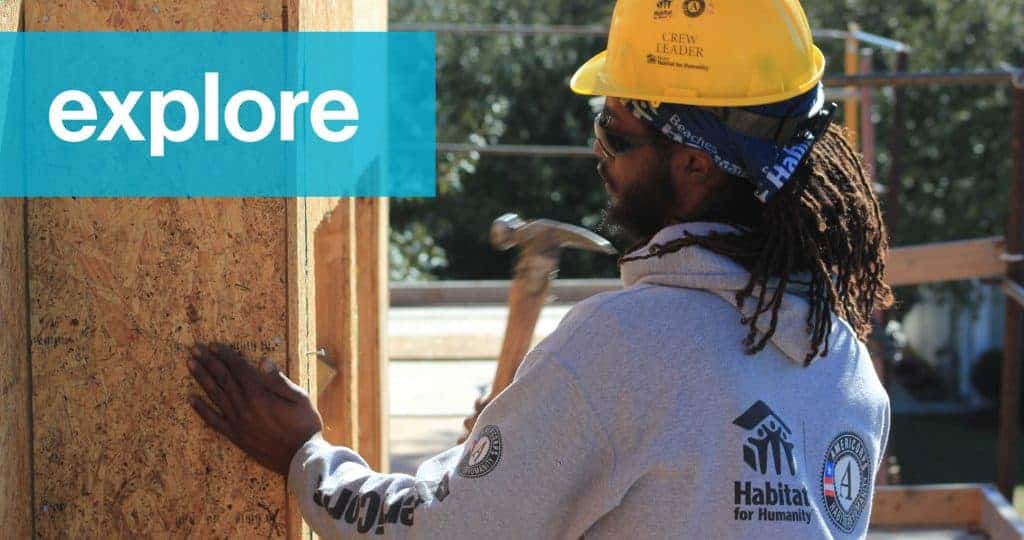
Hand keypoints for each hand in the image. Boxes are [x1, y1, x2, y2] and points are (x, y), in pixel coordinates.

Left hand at [187, 342, 322, 475]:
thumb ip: (279, 380)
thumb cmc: (304, 425)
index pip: (239, 369)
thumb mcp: (300, 398)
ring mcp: (237, 422)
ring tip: (190, 365)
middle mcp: (244, 407)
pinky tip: (191, 399)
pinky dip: (202, 409)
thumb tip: (263, 361)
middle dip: (209, 362)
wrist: (300, 458)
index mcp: (260, 395)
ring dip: (202, 378)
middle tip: (195, 349)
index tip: (214, 345)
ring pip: (215, 395)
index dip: (226, 356)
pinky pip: (214, 421)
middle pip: (223, 379)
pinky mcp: (235, 436)